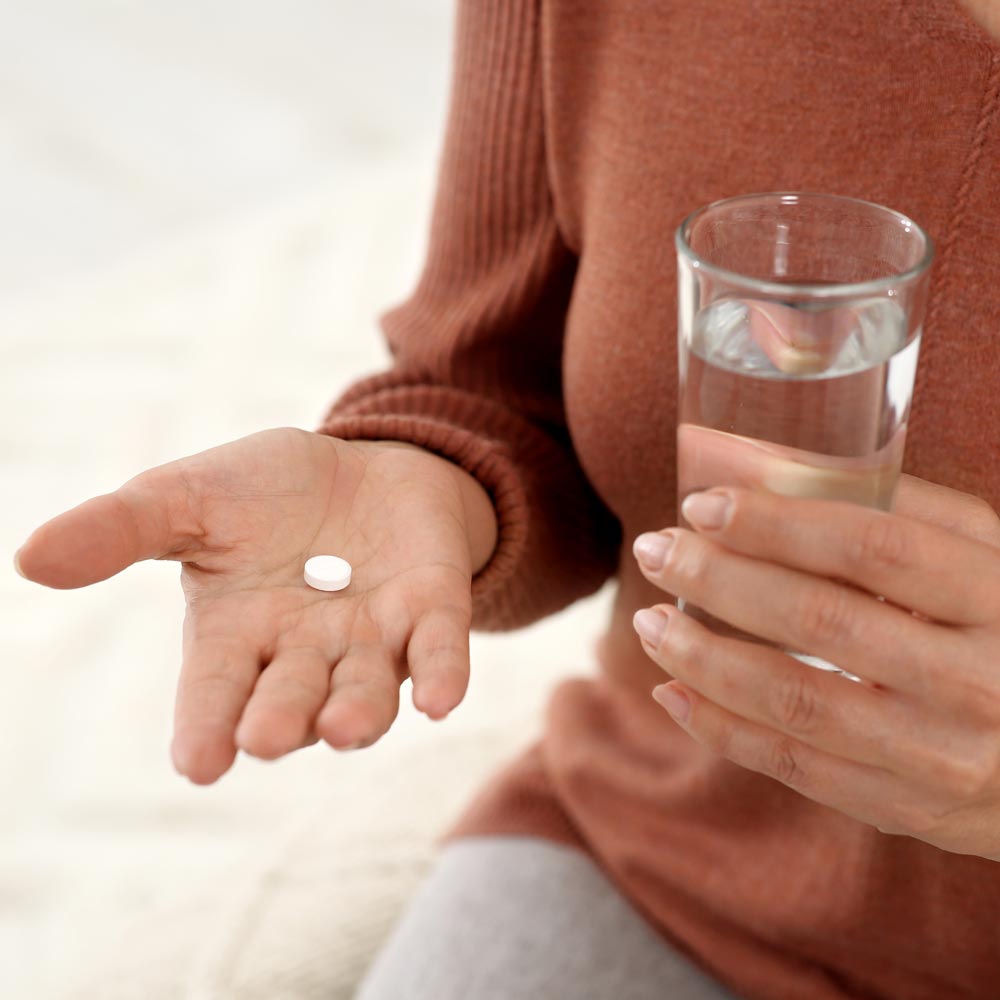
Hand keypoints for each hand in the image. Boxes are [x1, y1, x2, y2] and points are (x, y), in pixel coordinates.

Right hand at [15, 428, 494, 783]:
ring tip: (345, 726)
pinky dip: (442, 674)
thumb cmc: (265, 492)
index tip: (199, 764)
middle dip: (280, 719)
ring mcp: (371, 638)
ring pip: (365, 689)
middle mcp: (305, 653)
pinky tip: (443, 699)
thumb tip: (29, 558)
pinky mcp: (431, 610)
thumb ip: (121, 530)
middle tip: (266, 737)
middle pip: (291, 699)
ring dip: (358, 710)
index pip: (215, 692)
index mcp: (238, 634)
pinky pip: (437, 650)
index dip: (206, 728)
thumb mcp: (188, 497)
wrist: (362, 464)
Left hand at [631, 475, 999, 860]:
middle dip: (719, 580)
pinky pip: (797, 768)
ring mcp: (944, 755)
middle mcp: (979, 679)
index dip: (776, 522)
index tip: (703, 505)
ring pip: (795, 703)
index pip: (872, 547)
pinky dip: (722, 729)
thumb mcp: (986, 555)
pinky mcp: (910, 807)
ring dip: (704, 659)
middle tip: (657, 551)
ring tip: (649, 622)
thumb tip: (767, 468)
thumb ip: (898, 509)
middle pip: (820, 620)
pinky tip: (673, 692)